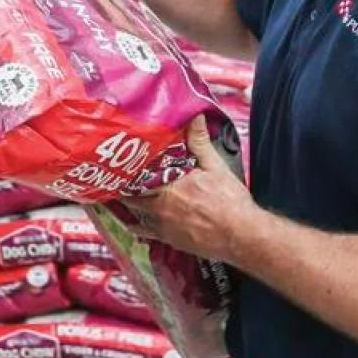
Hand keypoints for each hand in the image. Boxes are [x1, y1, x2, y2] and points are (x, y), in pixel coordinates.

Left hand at [121, 116, 259, 264]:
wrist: (241, 235)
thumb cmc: (230, 202)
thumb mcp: (216, 167)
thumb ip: (200, 142)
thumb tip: (194, 117)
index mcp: (169, 186)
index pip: (137, 176)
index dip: (126, 169)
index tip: (118, 162)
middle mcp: (160, 207)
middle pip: (131, 196)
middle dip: (124, 186)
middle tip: (116, 178)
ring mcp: (162, 225)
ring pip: (134, 213)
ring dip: (127, 205)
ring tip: (118, 196)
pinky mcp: (168, 239)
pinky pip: (144, 233)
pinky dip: (136, 227)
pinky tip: (131, 223)